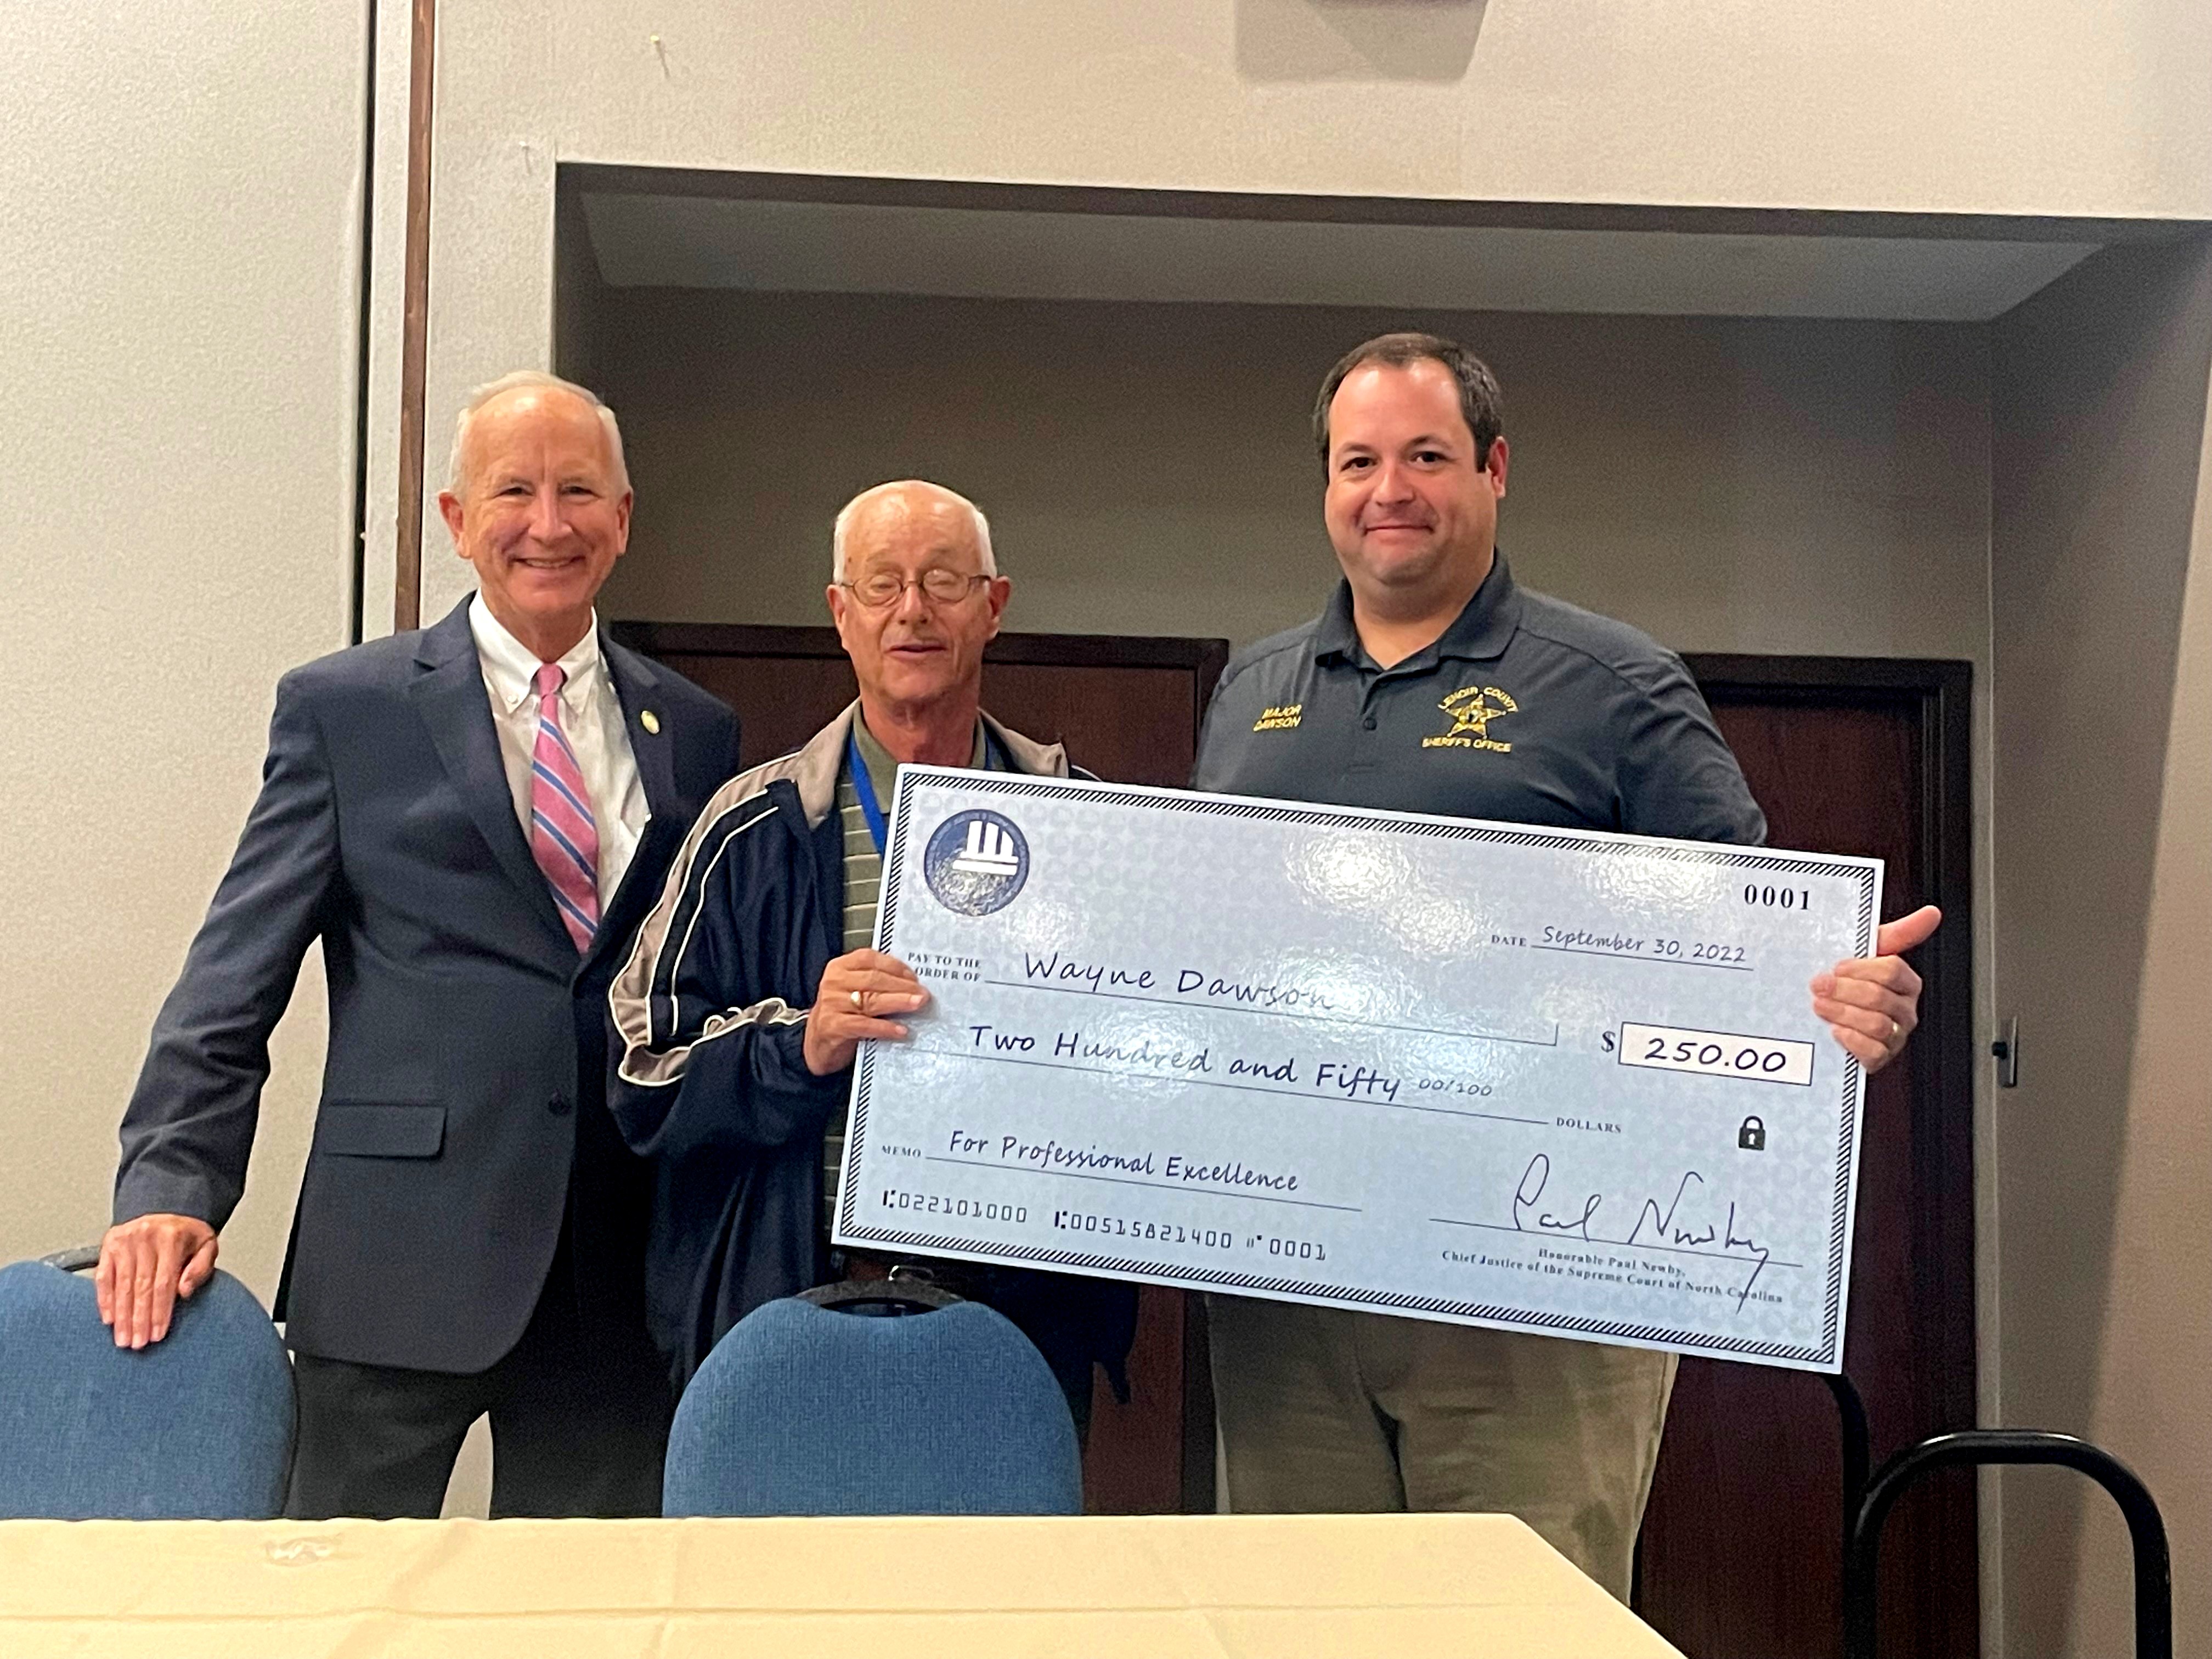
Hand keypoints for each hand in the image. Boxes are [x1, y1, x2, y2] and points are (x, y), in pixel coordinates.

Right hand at [95, 1213, 218, 1348]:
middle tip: (137, 1344)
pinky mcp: (109, 1244)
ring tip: (123, 1339)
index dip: (160, 1312)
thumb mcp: (206, 1245)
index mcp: (172, 1239)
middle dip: (138, 1319)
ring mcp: (124, 1241)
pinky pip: (103, 1276)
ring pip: (121, 1285)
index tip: (157, 1334)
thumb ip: (200, 1269)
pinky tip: (108, 1319)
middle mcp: (145, 1238)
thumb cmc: (187, 1234)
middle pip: (140, 1287)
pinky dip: (105, 1299)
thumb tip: (183, 1292)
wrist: (167, 1207)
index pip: (163, 1284)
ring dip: (121, 1316)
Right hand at [802, 949, 929, 1076]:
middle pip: (874, 980)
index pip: (870, 959)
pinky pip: (864, 1024)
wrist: (818, 1042)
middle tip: (923, 994)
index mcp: (840, 967)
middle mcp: (834, 982)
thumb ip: (876, 983)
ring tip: (917, 1005)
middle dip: (903, 986)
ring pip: (871, 1000)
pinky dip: (885, 1027)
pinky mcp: (833, 1026)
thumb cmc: (842, 1013)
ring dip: (898, 1002)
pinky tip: (901, 1030)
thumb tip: (913, 984)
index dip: (895, 967)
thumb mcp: (854, 991)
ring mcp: (832, 1004)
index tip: (915, 977)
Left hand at [1809, 904, 1940, 1074]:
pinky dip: (1850, 1040)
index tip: (1837, 967)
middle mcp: (1905, 1010)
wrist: (1824, 1017)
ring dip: (1842, 1013)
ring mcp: (1895, 1036)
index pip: (1893, 971)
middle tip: (1819, 986)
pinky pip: (1873, 1052)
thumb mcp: (1869, 953)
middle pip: (1880, 998)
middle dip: (1844, 991)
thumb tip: (1931, 912)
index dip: (1861, 969)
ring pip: (1877, 1025)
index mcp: (1906, 983)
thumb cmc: (1849, 981)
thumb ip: (1900, 932)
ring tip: (1820, 1006)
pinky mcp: (1880, 1058)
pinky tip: (1835, 1030)